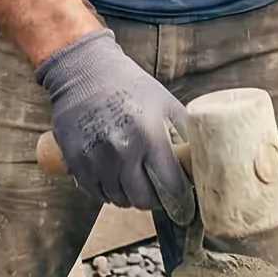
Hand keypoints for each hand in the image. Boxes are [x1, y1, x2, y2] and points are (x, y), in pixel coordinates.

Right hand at [34, 29, 194, 221]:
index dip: (182, 200)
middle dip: (155, 200)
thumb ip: (184, 133)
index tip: (185, 205)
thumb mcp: (165, 103)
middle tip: (158, 191)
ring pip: (119, 200)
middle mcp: (122, 152)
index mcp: (150, 136)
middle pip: (144, 200)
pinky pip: (96, 193)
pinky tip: (114, 177)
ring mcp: (96, 159)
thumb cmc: (130, 85)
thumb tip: (202, 161)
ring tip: (135, 180)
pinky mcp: (75, 163)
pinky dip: (108, 191)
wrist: (84, 70)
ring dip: (130, 196)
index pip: (172, 185)